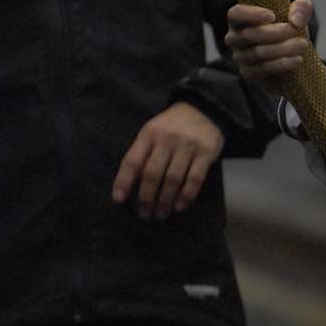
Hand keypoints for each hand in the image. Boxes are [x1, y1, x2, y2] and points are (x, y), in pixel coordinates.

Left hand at [110, 102, 224, 218]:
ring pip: (173, 179)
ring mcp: (188, 146)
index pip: (132, 160)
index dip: (124, 181)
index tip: (119, 200)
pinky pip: (195, 178)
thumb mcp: (153, 132)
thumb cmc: (172, 127)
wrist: (204, 110)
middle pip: (152, 173)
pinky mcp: (207, 152)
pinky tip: (180, 206)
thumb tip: (130, 185)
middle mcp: (167, 139)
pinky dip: (187, 195)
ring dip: (165, 200)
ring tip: (161, 215)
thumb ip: (143, 153)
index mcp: (149, 134)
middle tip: (144, 214)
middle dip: (146, 198)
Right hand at [224, 0, 312, 85]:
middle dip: (276, 32)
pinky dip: (282, 64)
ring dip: (283, 48)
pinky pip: (263, 69)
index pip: (236, 14)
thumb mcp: (298, 16)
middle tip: (296, 29)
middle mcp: (235, 39)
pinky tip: (298, 59)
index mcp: (241, 19)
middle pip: (249, 35)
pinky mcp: (250, 75)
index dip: (251, 14)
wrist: (293, 57)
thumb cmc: (289, 31)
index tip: (272, 16)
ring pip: (258, 53)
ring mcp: (240, 58)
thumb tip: (297, 20)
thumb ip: (301, 8)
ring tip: (302, 44)